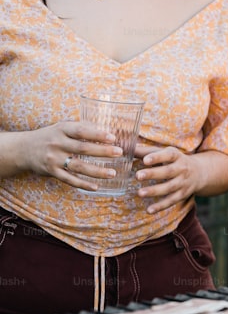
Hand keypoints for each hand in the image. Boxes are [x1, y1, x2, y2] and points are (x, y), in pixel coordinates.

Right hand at [5, 122, 120, 189]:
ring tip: (112, 173)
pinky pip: (69, 180)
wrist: (23, 149)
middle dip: (102, 151)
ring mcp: (53, 159)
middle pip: (82, 148)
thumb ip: (83, 127)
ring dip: (96, 171)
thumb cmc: (51, 136)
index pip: (81, 131)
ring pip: (77, 167)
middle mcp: (57, 144)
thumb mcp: (63, 127)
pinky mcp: (51, 172)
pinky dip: (83, 184)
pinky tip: (96, 187)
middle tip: (119, 152)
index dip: (97, 134)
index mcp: (62, 129)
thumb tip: (110, 129)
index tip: (113, 137)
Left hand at [133, 144, 204, 213]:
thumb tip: (124, 149)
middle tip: (138, 176)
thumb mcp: (165, 153)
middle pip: (168, 172)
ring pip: (169, 187)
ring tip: (140, 193)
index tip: (145, 160)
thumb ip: (145, 152)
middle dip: (153, 174)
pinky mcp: (182, 194)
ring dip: (155, 191)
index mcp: (177, 156)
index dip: (158, 157)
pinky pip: (171, 201)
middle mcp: (182, 169)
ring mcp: (183, 182)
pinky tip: (149, 210)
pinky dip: (161, 206)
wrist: (200, 172)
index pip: (169, 155)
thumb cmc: (174, 161)